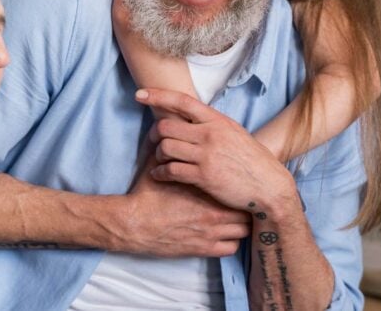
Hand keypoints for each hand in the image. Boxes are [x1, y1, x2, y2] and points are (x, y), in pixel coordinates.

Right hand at [121, 152, 249, 257]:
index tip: (236, 184)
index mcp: (206, 190)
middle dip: (243, 206)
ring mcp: (210, 233)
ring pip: (243, 231)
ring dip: (240, 225)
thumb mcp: (159, 167)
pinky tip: (223, 235)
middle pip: (246, 210)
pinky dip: (231, 242)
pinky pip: (231, 248)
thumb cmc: (146, 196)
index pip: (237, 187)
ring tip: (233, 219)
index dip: (238, 186)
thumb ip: (171, 152)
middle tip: (238, 202)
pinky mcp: (204, 249)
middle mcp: (214, 213)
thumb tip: (172, 130)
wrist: (134, 224)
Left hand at [137, 88, 296, 213]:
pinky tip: (159, 175)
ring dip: (157, 154)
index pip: (182, 101)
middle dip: (154, 134)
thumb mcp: (234, 133)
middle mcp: (210, 135)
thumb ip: (212, 125)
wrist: (269, 187)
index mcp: (217, 120)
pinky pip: (170, 170)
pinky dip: (159, 172)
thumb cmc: (251, 160)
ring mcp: (206, 156)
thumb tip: (190, 118)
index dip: (158, 95)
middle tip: (153, 141)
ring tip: (159, 160)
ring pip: (165, 148)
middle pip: (166, 127)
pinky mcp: (203, 177)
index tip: (140, 95)